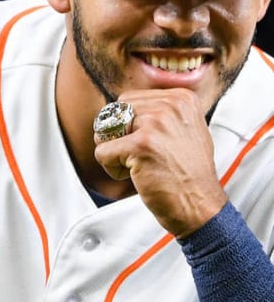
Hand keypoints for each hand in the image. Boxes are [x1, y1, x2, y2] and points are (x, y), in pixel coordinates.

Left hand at [93, 88, 225, 236]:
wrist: (199, 203)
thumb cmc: (188, 173)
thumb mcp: (185, 129)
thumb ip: (161, 113)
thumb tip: (124, 108)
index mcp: (181, 98)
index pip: (129, 99)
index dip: (128, 125)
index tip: (150, 144)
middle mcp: (171, 106)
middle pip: (115, 113)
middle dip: (118, 137)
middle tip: (141, 157)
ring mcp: (156, 124)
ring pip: (106, 132)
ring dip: (115, 154)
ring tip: (140, 166)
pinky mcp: (141, 145)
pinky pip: (102, 152)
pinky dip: (111, 168)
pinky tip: (136, 175)